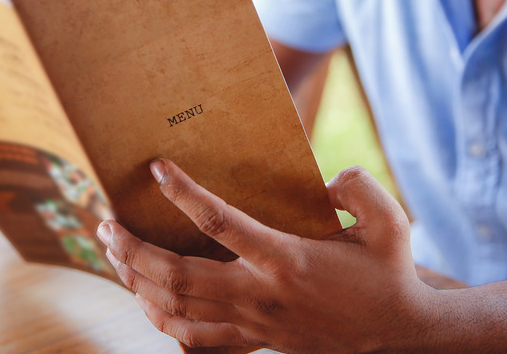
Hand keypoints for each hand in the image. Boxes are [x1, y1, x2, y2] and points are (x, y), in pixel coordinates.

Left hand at [97, 159, 437, 352]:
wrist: (399, 336)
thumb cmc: (389, 274)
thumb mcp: (389, 223)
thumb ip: (359, 189)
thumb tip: (325, 178)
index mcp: (287, 258)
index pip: (220, 221)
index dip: (183, 193)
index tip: (157, 169)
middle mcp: (260, 293)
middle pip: (178, 275)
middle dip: (133, 249)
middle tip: (107, 223)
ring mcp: (252, 322)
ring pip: (177, 308)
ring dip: (137, 280)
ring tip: (113, 253)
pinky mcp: (254, 340)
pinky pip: (194, 338)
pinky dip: (160, 319)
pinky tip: (142, 298)